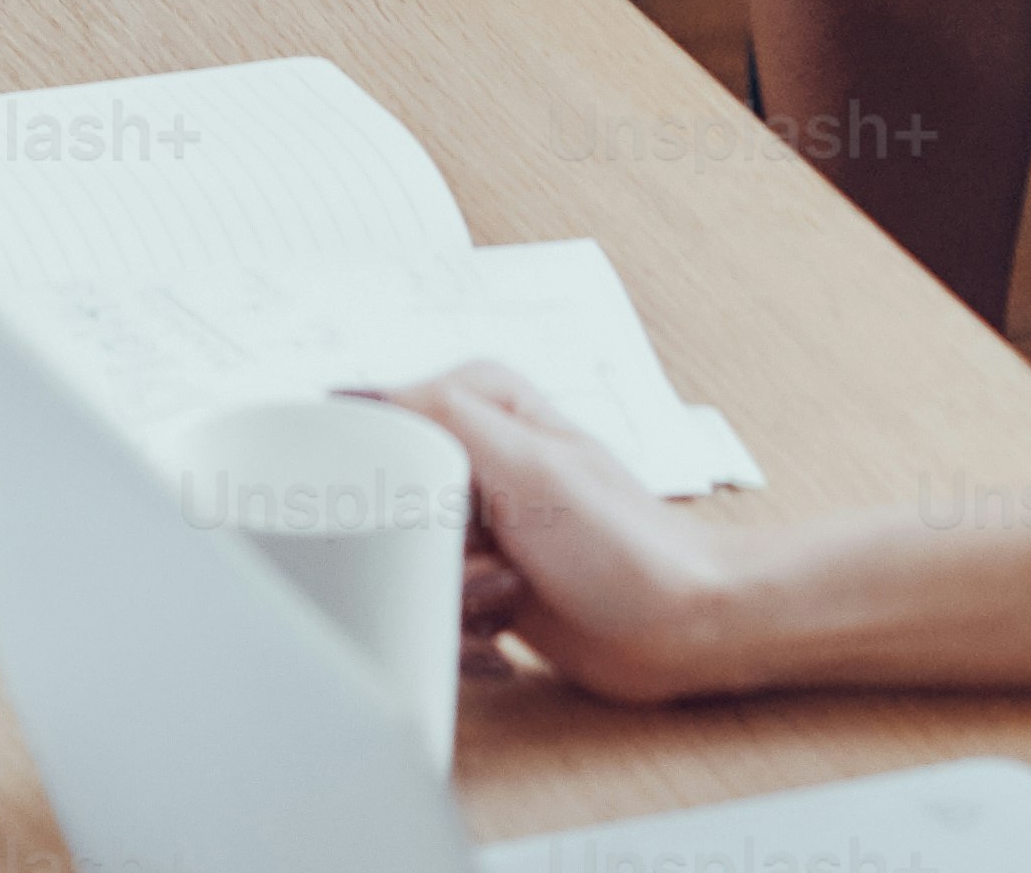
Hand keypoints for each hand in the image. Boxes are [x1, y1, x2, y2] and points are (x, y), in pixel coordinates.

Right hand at [371, 363, 780, 704]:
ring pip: (398, 568)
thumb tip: (349, 396)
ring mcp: (470, 524)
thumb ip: (438, 417)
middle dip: (427, 555)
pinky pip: (423, 611)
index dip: (390, 482)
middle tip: (492, 560)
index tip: (429, 513)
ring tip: (511, 594)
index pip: (379, 425)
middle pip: (382, 508)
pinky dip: (457, 633)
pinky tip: (502, 632)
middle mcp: (467, 458)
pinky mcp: (474, 582)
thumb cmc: (626, 543)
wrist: (680, 627)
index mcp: (475, 404)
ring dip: (451, 599)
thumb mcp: (529, 466)